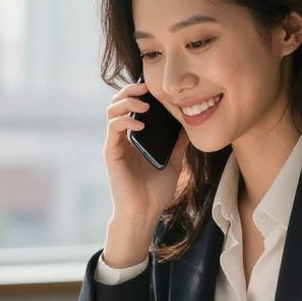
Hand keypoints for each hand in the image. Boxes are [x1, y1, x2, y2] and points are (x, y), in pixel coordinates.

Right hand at [102, 83, 188, 266]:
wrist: (145, 213)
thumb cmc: (156, 192)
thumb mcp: (173, 162)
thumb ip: (178, 144)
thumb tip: (189, 126)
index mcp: (134, 138)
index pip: (131, 106)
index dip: (138, 93)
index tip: (154, 87)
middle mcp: (122, 138)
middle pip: (117, 103)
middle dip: (130, 91)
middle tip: (146, 87)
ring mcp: (115, 144)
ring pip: (112, 111)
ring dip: (127, 102)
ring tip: (144, 104)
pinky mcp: (112, 152)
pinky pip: (113, 128)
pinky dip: (125, 120)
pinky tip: (140, 123)